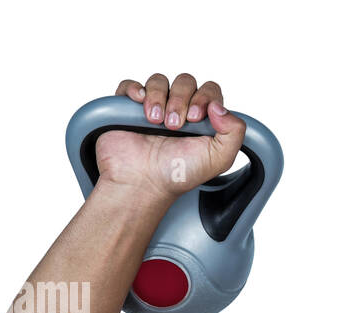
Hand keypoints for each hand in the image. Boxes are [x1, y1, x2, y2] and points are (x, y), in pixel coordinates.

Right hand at [95, 73, 246, 201]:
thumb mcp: (219, 158)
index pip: (209, 91)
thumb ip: (234, 132)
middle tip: (174, 126)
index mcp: (203, 119)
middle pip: (186, 81)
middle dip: (181, 100)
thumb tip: (219, 107)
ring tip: (156, 121)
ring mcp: (155, 106)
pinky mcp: (129, 107)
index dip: (204, 98)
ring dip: (159, 97)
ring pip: (159, 80)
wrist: (144, 181)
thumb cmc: (179, 173)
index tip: (195, 119)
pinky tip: (141, 104)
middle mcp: (180, 109)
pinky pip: (130, 85)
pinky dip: (135, 89)